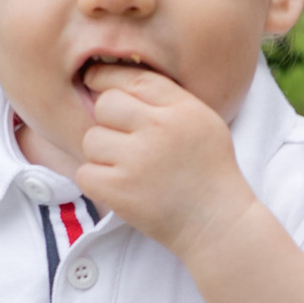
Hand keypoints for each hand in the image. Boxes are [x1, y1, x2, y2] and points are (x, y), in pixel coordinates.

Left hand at [75, 67, 250, 252]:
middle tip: (125, 142)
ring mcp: (137, 160)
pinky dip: (98, 182)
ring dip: (103, 154)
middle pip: (106, 104)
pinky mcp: (119, 190)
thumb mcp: (204, 123)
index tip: (96, 82)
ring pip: (92, 139)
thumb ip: (169, 99)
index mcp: (182, 109)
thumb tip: (118, 78)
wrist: (218, 225)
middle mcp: (159, 129)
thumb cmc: (210, 173)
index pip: (133, 78)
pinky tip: (121, 188)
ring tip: (129, 170)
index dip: (108, 77)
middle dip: (109, 121)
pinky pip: (85, 172)